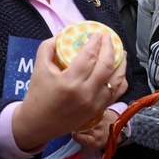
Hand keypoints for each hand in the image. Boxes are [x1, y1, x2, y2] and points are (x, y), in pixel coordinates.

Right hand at [12, 34, 126, 150]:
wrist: (38, 124)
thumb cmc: (38, 94)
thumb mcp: (39, 67)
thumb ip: (49, 47)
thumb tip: (63, 34)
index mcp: (69, 82)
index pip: (89, 56)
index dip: (96, 42)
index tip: (98, 33)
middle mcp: (85, 93)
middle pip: (106, 66)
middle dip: (110, 48)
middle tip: (107, 38)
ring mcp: (95, 104)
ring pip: (116, 80)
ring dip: (120, 63)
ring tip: (120, 51)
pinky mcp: (98, 111)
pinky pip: (116, 93)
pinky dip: (120, 80)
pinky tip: (119, 70)